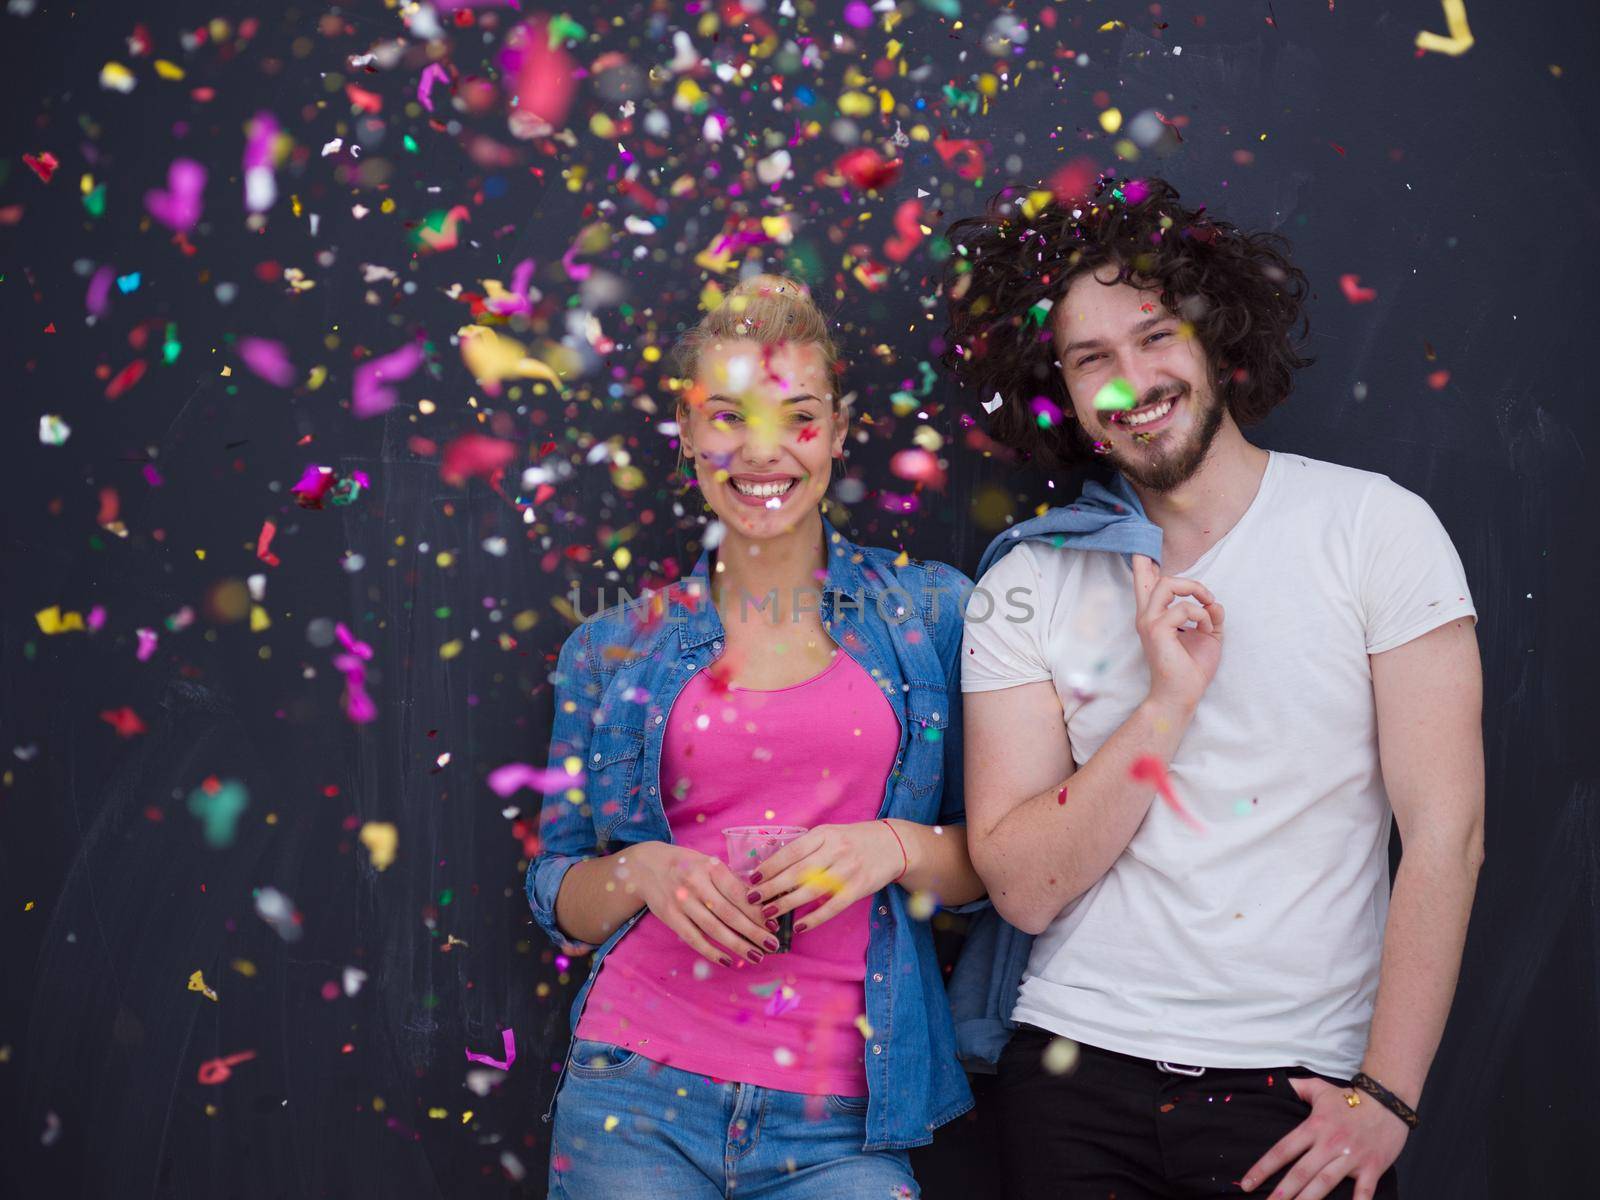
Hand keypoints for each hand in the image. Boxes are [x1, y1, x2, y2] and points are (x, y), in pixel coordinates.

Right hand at [627, 842, 777, 968]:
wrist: (647, 866)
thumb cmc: (687, 865)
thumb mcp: (709, 864)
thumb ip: (731, 881)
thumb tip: (761, 904)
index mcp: (710, 866)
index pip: (738, 893)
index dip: (757, 911)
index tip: (774, 925)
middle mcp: (695, 883)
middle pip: (729, 913)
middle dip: (753, 931)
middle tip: (772, 945)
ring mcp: (681, 901)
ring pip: (713, 928)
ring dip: (737, 945)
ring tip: (756, 955)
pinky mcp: (669, 916)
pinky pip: (693, 938)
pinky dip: (711, 951)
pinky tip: (728, 960)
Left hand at [746, 821, 905, 933]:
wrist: (893, 845)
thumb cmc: (853, 839)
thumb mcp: (830, 833)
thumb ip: (806, 847)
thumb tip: (772, 865)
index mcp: (825, 834)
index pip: (792, 851)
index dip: (771, 866)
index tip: (753, 878)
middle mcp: (836, 850)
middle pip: (798, 872)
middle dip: (772, 887)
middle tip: (752, 899)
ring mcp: (848, 871)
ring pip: (812, 890)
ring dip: (787, 904)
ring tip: (768, 913)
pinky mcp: (858, 889)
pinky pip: (832, 907)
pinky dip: (814, 918)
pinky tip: (798, 925)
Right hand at [1130, 553, 1223, 715]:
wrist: (1182, 694)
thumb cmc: (1191, 668)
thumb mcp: (1208, 636)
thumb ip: (1210, 616)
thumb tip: (1214, 602)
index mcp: (1155, 616)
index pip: (1144, 583)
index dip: (1143, 563)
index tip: (1144, 549)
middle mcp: (1147, 616)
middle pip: (1158, 578)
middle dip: (1190, 581)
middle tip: (1207, 597)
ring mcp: (1149, 622)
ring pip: (1167, 585)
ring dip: (1195, 590)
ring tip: (1207, 606)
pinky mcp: (1156, 630)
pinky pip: (1183, 608)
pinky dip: (1201, 614)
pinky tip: (1205, 628)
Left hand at [1240, 1076, 1409, 1199]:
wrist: (1388, 1102)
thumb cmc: (1352, 1098)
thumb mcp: (1320, 1089)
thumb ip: (1297, 1087)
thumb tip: (1274, 1082)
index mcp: (1314, 1127)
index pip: (1282, 1150)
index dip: (1263, 1168)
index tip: (1246, 1182)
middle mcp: (1329, 1144)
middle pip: (1301, 1172)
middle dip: (1282, 1191)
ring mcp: (1351, 1157)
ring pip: (1325, 1183)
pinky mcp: (1372, 1168)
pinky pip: (1363, 1191)